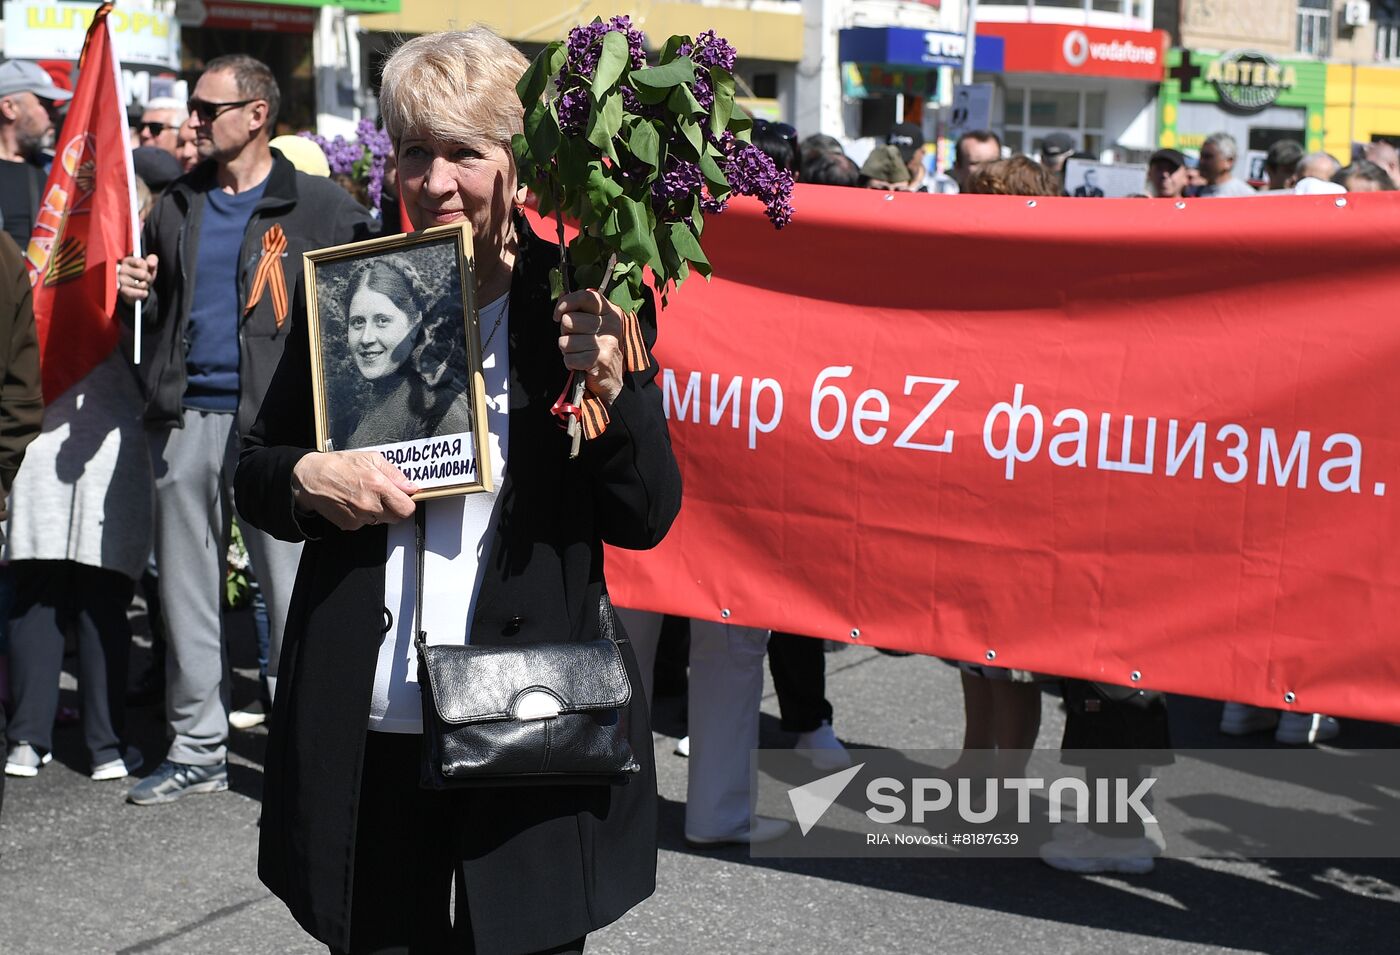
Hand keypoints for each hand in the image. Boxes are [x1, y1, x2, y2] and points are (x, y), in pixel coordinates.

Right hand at [117, 254, 157, 304]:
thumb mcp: (149, 265)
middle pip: (143, 274)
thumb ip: (152, 260)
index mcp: (127, 260)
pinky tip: (143, 291)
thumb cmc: (142, 273)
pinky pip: (138, 293)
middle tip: (145, 278)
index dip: (147, 267)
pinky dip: (144, 293)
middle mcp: (121, 269)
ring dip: (146, 286)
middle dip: (148, 278)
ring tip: (142, 284)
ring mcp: (120, 280)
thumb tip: (151, 264)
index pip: (140, 262)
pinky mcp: (122, 291)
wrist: (136, 289)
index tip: (145, 269)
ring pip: (142, 284)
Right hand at [291, 451, 418, 530]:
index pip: (407, 508)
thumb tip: (410, 486)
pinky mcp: (349, 525)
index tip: (404, 498)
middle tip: (385, 497)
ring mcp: (359, 517)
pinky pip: (365, 524)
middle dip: (395, 508)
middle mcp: (370, 504)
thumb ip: (394, 474)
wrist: (311, 477)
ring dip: (378, 512)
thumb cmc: (339, 465)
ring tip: (364, 496)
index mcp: (378, 486)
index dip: (407, 503)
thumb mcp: (370, 458)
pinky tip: (354, 502)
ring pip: (381, 521)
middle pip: (397, 518)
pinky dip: (363, 516)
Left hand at [554, 288, 625, 405]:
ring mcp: (607, 342)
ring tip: (579, 353)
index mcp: (611, 312)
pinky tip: (581, 364)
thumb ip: (579, 309)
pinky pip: (570, 358)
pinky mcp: (600, 360)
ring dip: (567, 350)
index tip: (557, 314)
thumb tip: (562, 294)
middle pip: (569, 320)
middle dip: (565, 333)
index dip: (566, 303)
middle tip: (576, 340)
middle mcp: (611, 325)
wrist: (612, 379)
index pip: (585, 297)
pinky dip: (570, 363)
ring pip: (566, 341)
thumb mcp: (594, 325)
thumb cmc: (599, 349)